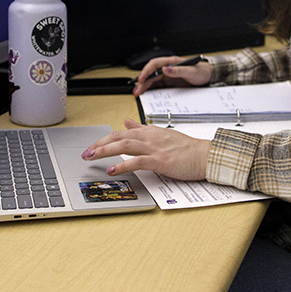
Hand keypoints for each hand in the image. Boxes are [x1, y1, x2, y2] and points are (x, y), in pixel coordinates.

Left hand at [82, 118, 210, 180]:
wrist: (205, 155)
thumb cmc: (186, 148)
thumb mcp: (162, 134)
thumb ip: (143, 129)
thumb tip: (127, 122)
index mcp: (149, 132)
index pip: (122, 132)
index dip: (105, 139)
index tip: (93, 145)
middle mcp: (150, 137)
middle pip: (119, 137)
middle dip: (100, 144)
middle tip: (85, 152)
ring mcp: (154, 148)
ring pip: (124, 145)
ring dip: (105, 151)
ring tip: (91, 157)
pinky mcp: (160, 161)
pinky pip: (137, 161)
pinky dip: (123, 164)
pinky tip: (112, 169)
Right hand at [132, 55, 211, 95]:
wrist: (207, 76)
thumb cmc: (201, 71)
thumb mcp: (191, 71)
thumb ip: (179, 70)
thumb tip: (165, 69)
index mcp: (171, 62)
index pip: (154, 64)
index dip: (146, 71)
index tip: (141, 79)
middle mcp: (167, 68)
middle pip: (151, 74)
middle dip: (142, 82)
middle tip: (137, 91)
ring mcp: (167, 76)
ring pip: (152, 80)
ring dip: (144, 86)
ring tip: (137, 93)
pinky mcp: (169, 82)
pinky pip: (157, 86)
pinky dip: (150, 90)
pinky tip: (145, 94)